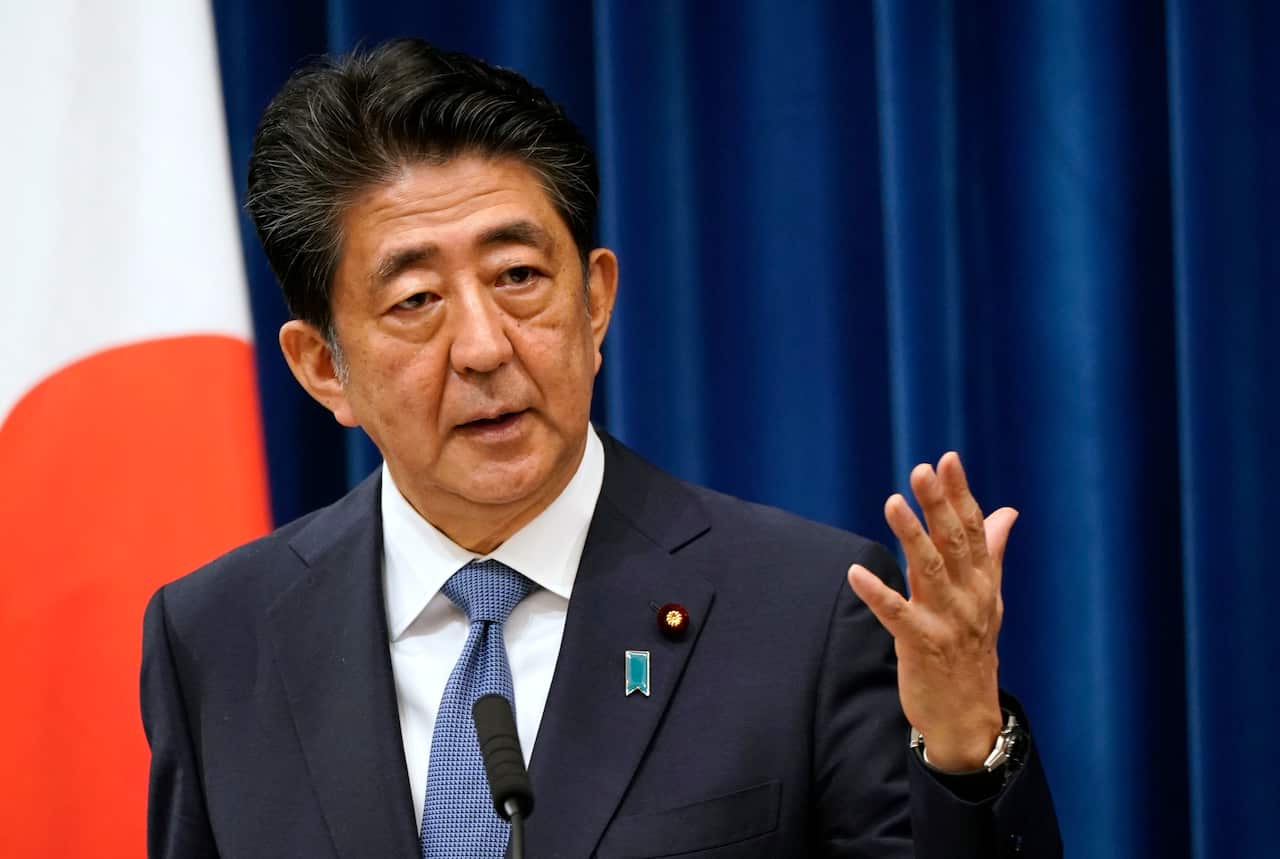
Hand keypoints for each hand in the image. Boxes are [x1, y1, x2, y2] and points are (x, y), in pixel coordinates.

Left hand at [846, 452, 1012, 771]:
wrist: (968, 717)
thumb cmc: (973, 651)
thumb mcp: (988, 599)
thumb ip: (991, 552)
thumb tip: (1006, 511)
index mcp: (982, 583)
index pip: (973, 529)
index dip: (960, 494)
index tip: (947, 459)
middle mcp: (969, 597)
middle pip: (953, 542)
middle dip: (939, 504)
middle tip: (923, 469)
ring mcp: (947, 621)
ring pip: (928, 570)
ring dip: (911, 535)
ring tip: (893, 503)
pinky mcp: (922, 645)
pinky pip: (897, 616)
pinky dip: (877, 594)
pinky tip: (856, 573)